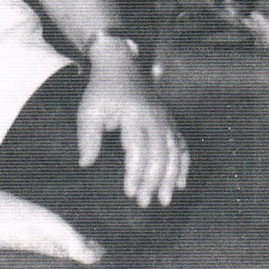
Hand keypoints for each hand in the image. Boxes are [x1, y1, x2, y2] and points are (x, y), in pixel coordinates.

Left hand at [76, 48, 189, 208]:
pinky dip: (183, 165)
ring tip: (164, 199)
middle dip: (154, 181)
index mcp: (133, 114)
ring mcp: (165, 119)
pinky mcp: (170, 121)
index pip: (138, 149)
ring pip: (174, 152)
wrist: (119, 66)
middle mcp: (154, 117)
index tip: (128, 192)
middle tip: (144, 202)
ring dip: (170, 178)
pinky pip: (182, 145)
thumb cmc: (102, 90)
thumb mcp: (89, 109)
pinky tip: (179, 183)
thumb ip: (87, 136)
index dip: (135, 172)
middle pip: (160, 154)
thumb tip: (85, 163)